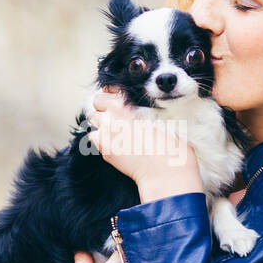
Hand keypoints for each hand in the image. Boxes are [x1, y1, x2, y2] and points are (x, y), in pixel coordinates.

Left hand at [87, 85, 204, 198]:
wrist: (165, 171)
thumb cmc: (170, 144)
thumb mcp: (163, 118)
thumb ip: (144, 109)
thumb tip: (137, 109)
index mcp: (128, 104)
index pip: (107, 90)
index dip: (112, 94)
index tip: (118, 99)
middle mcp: (113, 116)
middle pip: (97, 102)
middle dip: (104, 107)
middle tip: (117, 116)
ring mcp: (106, 133)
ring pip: (92, 119)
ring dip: (101, 122)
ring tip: (114, 129)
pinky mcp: (105, 150)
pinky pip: (94, 137)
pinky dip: (100, 138)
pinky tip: (113, 142)